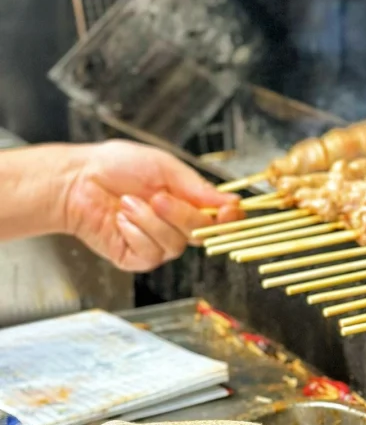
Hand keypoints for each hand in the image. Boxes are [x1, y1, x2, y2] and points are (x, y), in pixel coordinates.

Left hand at [61, 141, 241, 270]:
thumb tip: (230, 201)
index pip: (221, 219)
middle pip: (202, 234)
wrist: (77, 180)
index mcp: (188, 202)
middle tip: (157, 197)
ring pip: (175, 245)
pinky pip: (151, 253)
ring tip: (128, 203)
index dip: (229, 218)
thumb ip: (197, 187)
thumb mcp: (164, 167)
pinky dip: (135, 232)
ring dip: (150, 221)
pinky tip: (120, 219)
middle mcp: (176, 225)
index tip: (227, 210)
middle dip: (181, 214)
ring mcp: (157, 244)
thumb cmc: (116, 167)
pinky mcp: (136, 257)